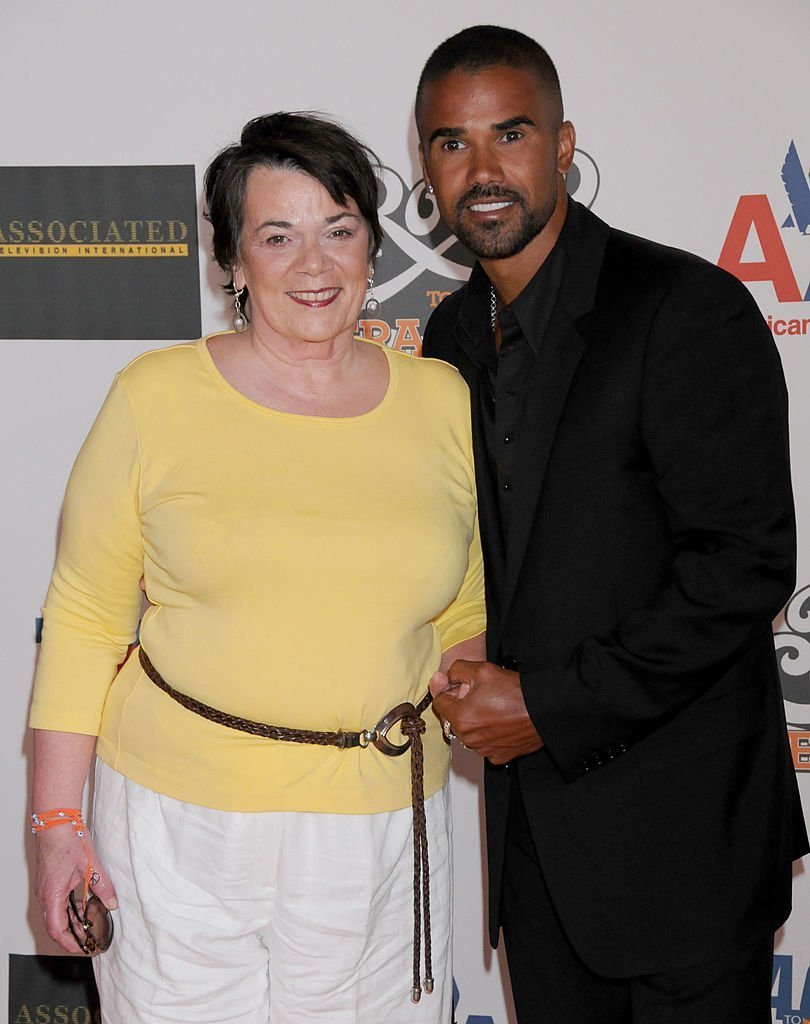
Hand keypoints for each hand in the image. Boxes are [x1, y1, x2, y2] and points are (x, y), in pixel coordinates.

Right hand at [34, 825, 116, 953]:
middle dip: (72, 936)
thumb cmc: (68, 840)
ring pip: (56, 914)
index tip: (82, 949)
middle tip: (89, 942)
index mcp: (52, 894)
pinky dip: (69, 909)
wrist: (55, 822)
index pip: (57, 929)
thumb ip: (102, 886)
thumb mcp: (90, 865)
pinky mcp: (49, 881)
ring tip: (89, 927)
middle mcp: (45, 895)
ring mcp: (46, 888)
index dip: (69, 943)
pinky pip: (57, 902)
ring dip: (71, 922)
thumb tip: (112, 902)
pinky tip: (83, 907)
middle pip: (56, 925)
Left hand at [432, 660, 542, 764]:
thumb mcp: (481, 670)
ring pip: (468, 732)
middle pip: (453, 718)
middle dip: (461, 705)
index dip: (449, 689)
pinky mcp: (498, 756)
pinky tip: (500, 721)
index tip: (461, 685)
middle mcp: (469, 739)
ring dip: (474, 720)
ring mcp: (483, 750)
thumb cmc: (515, 692)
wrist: (544, 710)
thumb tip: (441, 678)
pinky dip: (488, 733)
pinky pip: (484, 743)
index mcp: (460, 718)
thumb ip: (455, 671)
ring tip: (493, 707)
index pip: (439, 703)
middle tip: (480, 694)